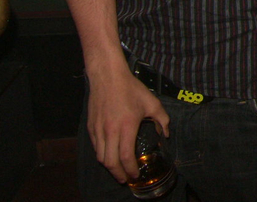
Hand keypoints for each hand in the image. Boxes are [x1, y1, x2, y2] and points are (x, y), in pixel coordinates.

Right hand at [86, 63, 169, 183]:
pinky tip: (109, 155)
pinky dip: (102, 155)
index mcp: (126, 127)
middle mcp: (110, 131)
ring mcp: (98, 130)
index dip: (131, 169)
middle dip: (118, 174)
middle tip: (126, 179)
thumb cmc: (131, 89)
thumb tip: (166, 134)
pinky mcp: (90, 127)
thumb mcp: (152, 102)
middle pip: (110, 162)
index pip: (126, 156)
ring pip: (100, 157)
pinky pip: (96, 147)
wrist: (108, 77)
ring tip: (118, 170)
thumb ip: (162, 119)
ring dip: (109, 167)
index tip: (136, 175)